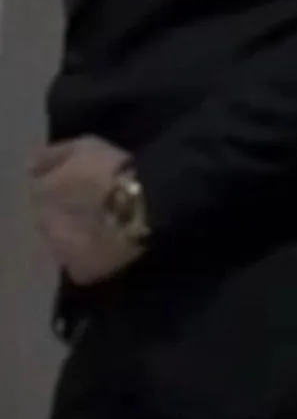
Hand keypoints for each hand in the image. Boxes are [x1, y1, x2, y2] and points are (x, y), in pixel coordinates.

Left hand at [31, 136, 140, 284]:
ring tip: (101, 230)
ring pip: (61, 244)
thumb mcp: (85, 146)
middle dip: (63, 214)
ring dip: (73, 238)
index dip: (58, 189)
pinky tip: (106, 250)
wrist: (143, 206)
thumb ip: (53, 156)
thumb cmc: (114, 171)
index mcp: (40, 193)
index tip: (77, 186)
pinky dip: (88, 261)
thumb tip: (31, 166)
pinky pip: (79, 268)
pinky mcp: (81, 272)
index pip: (39, 192)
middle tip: (89, 208)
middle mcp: (43, 223)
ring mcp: (60, 251)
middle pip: (47, 219)